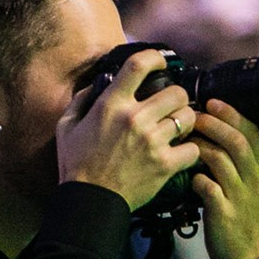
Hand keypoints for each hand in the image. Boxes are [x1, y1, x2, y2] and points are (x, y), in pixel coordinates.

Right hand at [55, 50, 201, 211]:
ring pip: (188, 117)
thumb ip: (81, 101)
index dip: (155, 58)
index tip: (161, 63)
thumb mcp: (66, 127)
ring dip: (185, 122)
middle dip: (177, 97)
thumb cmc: (76, 165)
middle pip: (176, 92)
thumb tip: (94, 85)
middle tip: (171, 106)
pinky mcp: (165, 164)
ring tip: (177, 129)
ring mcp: (152, 141)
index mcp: (112, 105)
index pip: (139, 65)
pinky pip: (192, 148)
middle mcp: (135, 118)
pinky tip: (179, 153)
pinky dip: (189, 150)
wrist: (89, 201)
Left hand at [188, 100, 258, 258]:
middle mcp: (257, 178)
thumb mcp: (255, 183)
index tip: (212, 103)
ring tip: (185, 141)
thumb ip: (242, 159)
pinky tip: (188, 176)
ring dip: (199, 147)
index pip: (252, 131)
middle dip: (213, 124)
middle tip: (193, 116)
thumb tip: (220, 129)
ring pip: (220, 161)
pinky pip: (207, 187)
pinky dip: (195, 178)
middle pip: (236, 141)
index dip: (231, 114)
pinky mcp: (226, 213)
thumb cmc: (247, 213)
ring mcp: (242, 196)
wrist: (250, 255)